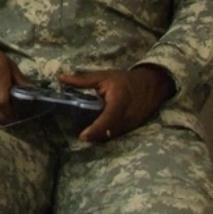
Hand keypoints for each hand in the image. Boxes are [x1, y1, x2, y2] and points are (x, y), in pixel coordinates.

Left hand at [59, 65, 174, 143]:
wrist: (152, 84)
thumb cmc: (125, 80)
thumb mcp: (103, 77)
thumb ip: (81, 80)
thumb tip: (60, 78)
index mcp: (119, 102)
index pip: (107, 119)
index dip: (95, 130)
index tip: (82, 136)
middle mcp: (127, 115)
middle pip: (108, 131)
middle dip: (94, 136)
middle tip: (79, 136)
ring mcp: (131, 123)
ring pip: (113, 134)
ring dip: (100, 137)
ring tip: (86, 135)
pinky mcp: (133, 127)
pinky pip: (118, 133)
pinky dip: (107, 134)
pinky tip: (97, 132)